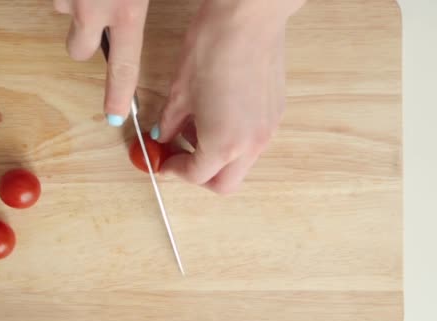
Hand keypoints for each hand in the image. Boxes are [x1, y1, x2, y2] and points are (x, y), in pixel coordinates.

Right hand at [53, 0, 148, 125]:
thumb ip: (140, 5)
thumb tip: (137, 19)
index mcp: (127, 9)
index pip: (123, 68)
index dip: (118, 96)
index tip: (115, 117)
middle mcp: (91, 9)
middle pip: (78, 51)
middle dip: (85, 41)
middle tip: (98, 17)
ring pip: (67, 14)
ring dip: (78, 4)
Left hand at [152, 0, 304, 193]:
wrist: (248, 17)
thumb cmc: (213, 48)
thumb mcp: (179, 92)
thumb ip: (170, 123)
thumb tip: (164, 134)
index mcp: (223, 144)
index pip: (195, 176)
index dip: (173, 169)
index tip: (163, 160)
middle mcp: (250, 144)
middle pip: (224, 184)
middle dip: (199, 177)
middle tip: (180, 157)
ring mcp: (267, 130)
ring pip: (241, 165)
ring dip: (218, 160)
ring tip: (197, 131)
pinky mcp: (276, 114)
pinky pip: (253, 143)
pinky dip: (234, 142)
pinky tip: (218, 116)